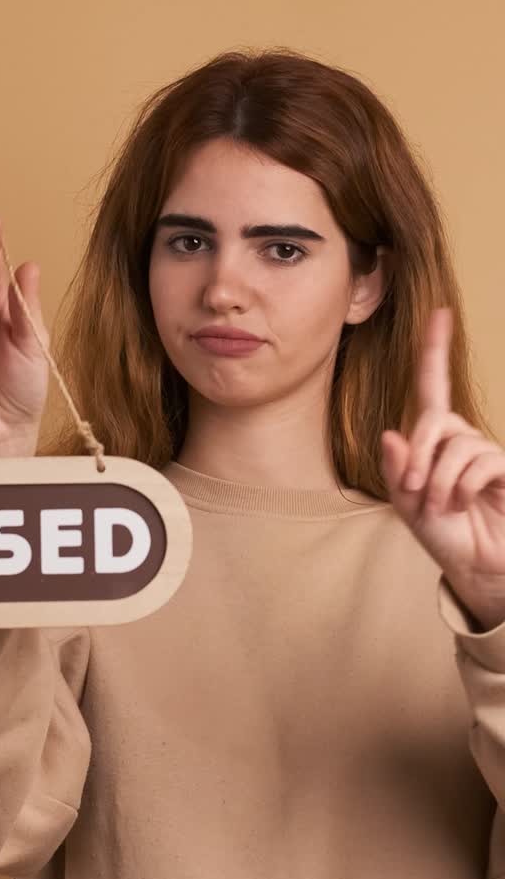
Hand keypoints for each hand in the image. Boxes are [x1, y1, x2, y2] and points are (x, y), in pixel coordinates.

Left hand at [380, 305, 504, 630]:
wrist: (475, 564)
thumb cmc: (443, 532)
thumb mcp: (408, 504)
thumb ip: (397, 471)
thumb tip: (392, 434)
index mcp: (433, 440)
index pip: (432, 388)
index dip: (436, 351)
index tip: (440, 314)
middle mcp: (461, 438)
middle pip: (435, 421)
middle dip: (419, 455)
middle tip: (415, 490)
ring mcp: (485, 452)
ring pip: (456, 447)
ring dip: (440, 482)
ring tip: (443, 506)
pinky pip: (479, 463)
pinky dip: (462, 488)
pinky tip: (464, 505)